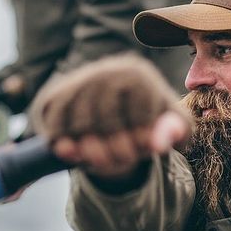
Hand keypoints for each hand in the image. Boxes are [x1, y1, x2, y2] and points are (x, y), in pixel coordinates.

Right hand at [31, 54, 191, 178]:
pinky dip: (62, 144)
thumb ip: (177, 131)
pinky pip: (53, 124)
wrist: (114, 104)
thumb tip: (158, 143)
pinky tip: (75, 153)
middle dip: (116, 151)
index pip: (139, 110)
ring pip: (77, 124)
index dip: (142, 138)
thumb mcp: (173, 123)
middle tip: (123, 161)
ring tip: (102, 159)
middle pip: (105, 119)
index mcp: (137, 72)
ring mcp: (76, 80)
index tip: (144, 150)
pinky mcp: (54, 93)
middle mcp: (104, 69)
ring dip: (89, 151)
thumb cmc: (148, 116)